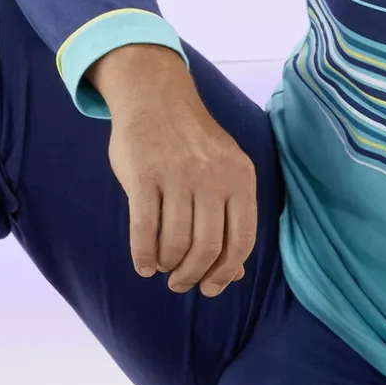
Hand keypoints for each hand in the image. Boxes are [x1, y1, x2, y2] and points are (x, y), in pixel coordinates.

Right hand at [106, 85, 258, 297]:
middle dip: (193, 274)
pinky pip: (144, 229)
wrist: (157, 97)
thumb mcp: (225, 170)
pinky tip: (143, 265)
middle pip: (207, 246)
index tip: (211, 287)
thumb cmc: (193, 142)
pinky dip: (143, 255)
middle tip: (181, 284)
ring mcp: (178, 175)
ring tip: (163, 269)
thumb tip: (235, 273)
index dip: (226, 271)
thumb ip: (233, 215)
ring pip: (176, 241)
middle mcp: (213, 177)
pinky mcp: (144, 176)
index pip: (242, 239)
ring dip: (168, 265)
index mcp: (241, 177)